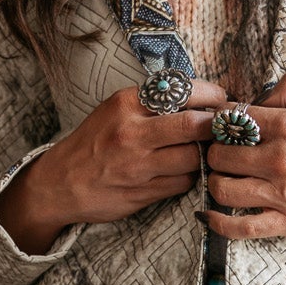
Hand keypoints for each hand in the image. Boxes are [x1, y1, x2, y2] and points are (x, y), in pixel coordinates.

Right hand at [0, 78, 228, 254]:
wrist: (60, 183)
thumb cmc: (94, 143)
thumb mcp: (115, 110)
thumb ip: (152, 103)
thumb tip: (201, 98)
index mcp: (127, 103)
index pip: (182, 91)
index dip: (211, 96)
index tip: (221, 99)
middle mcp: (133, 133)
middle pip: (194, 126)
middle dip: (216, 127)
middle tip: (225, 127)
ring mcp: (138, 166)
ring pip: (193, 158)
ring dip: (206, 155)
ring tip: (204, 151)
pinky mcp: (143, 193)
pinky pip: (183, 183)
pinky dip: (191, 177)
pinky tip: (185, 171)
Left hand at [202, 72, 285, 241]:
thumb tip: (257, 94)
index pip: (231, 119)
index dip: (220, 123)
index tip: (223, 129)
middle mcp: (280, 159)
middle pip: (220, 155)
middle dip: (215, 153)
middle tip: (221, 155)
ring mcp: (281, 193)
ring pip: (223, 189)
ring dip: (216, 184)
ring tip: (223, 179)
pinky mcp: (285, 222)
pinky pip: (240, 227)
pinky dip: (218, 222)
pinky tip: (210, 214)